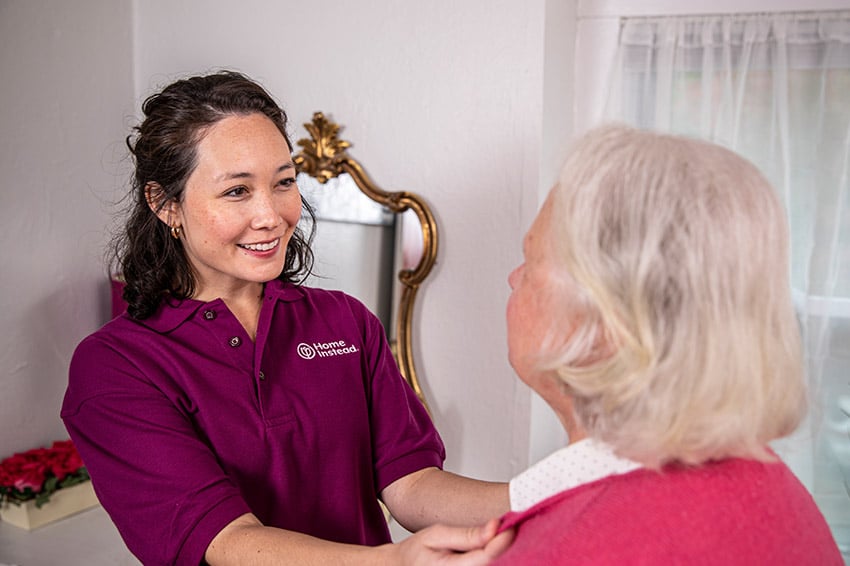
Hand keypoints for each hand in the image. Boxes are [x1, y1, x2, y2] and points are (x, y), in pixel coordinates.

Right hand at [393, 519, 514, 564]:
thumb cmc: (417, 552)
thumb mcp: (437, 535)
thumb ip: (466, 535)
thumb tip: (494, 528)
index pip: (487, 557)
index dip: (501, 541)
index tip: (509, 526)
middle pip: (494, 565)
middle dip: (501, 549)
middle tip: (503, 531)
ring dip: (497, 556)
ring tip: (492, 542)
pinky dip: (490, 562)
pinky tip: (486, 553)